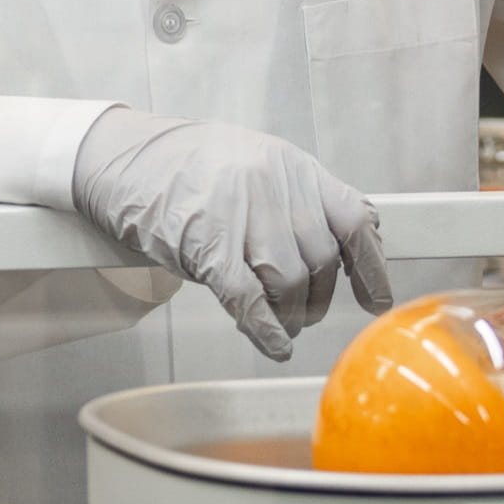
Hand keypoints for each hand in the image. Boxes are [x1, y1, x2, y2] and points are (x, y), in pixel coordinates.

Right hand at [72, 109, 395, 359]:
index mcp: (293, 166)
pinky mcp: (207, 241)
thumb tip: (343, 254)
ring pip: (289, 279)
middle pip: (320, 258)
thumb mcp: (259, 168)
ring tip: (279, 323)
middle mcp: (274, 184)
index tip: (375, 300)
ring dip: (289, 314)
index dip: (371, 267)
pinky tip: (273, 343)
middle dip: (317, 298)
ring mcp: (240, 211)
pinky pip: (248, 295)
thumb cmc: (191, 170)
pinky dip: (265, 327)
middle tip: (303, 314)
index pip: (353, 219)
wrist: (127, 159)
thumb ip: (300, 203)